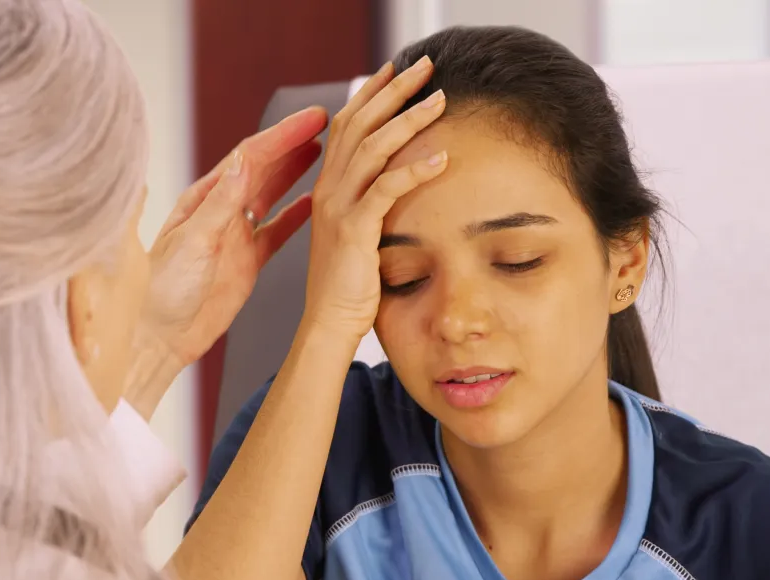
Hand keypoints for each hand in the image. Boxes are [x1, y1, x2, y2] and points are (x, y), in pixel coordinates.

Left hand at [133, 108, 327, 373]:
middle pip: (264, 168)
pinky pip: (277, 232)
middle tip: (328, 125)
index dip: (283, 135)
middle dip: (294, 144)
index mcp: (203, 199)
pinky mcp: (246, 263)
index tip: (313, 118)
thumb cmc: (162, 290)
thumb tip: (244, 161)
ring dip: (296, 172)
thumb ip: (221, 203)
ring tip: (324, 152)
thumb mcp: (192, 241)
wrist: (158, 337)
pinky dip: (297, 216)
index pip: (250, 156)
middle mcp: (220, 212)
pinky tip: (316, 204)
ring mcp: (235, 236)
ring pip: (272, 195)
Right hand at [302, 56, 448, 340]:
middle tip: (424, 66)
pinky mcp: (353, 230)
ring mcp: (337, 207)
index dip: (370, 92)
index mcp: (328, 186)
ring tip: (440, 100)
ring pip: (373, 148)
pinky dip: (415, 170)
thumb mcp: (357, 234)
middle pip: (359, 123)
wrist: (327, 323)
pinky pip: (386, 189)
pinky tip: (441, 158)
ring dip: (408, 119)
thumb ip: (369, 204)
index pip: (346, 124)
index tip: (395, 68)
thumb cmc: (349, 285)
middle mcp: (328, 189)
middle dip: (393, 90)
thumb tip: (395, 184)